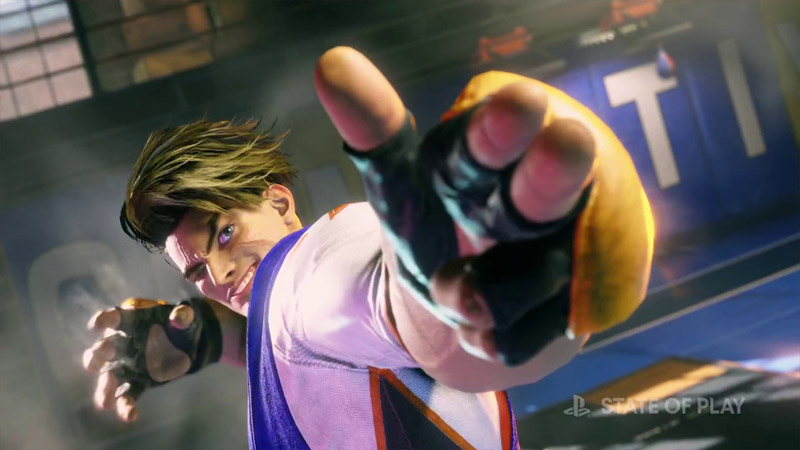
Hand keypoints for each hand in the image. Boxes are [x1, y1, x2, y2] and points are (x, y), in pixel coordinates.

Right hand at [83, 297, 221, 421]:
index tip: (95, 326)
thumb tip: (179, 317)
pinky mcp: (137, 381)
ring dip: (104, 390)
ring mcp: (128, 364)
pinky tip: (130, 416)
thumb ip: (182, 315)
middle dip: (98, 356)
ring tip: (104, 404)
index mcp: (131, 322)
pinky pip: (128, 394)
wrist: (191, 343)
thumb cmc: (182, 324)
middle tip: (94, 365)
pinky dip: (126, 406)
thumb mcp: (186, 315)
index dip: (102, 320)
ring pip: (110, 377)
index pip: (113, 318)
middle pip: (104, 349)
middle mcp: (123, 344)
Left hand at [315, 47, 651, 365]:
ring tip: (449, 292)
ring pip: (535, 279)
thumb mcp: (399, 173)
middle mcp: (536, 197)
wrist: (473, 267)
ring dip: (484, 295)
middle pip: (545, 192)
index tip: (519, 104)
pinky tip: (476, 332)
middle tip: (567, 142)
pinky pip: (527, 336)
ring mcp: (559, 253)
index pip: (493, 142)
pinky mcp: (567, 307)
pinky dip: (493, 339)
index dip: (502, 129)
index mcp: (488, 156)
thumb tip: (330, 63)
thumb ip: (372, 126)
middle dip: (551, 174)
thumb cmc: (437, 206)